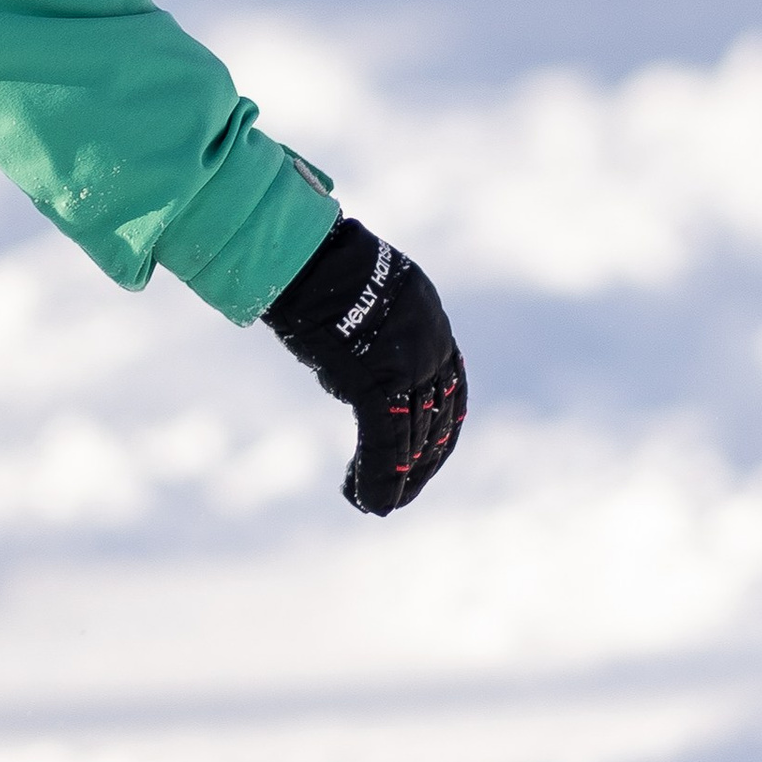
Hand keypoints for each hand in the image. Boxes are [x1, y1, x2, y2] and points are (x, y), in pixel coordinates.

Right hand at [262, 217, 466, 516]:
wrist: (309, 256)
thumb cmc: (323, 270)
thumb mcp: (367, 301)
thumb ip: (376, 338)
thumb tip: (361, 368)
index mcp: (433, 328)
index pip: (451, 395)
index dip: (441, 434)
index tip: (426, 460)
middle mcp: (431, 349)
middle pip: (437, 423)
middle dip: (422, 466)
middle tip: (401, 495)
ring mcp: (408, 366)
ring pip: (412, 440)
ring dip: (395, 480)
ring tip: (377, 505)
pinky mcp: (377, 381)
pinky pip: (384, 443)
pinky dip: (376, 478)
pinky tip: (364, 500)